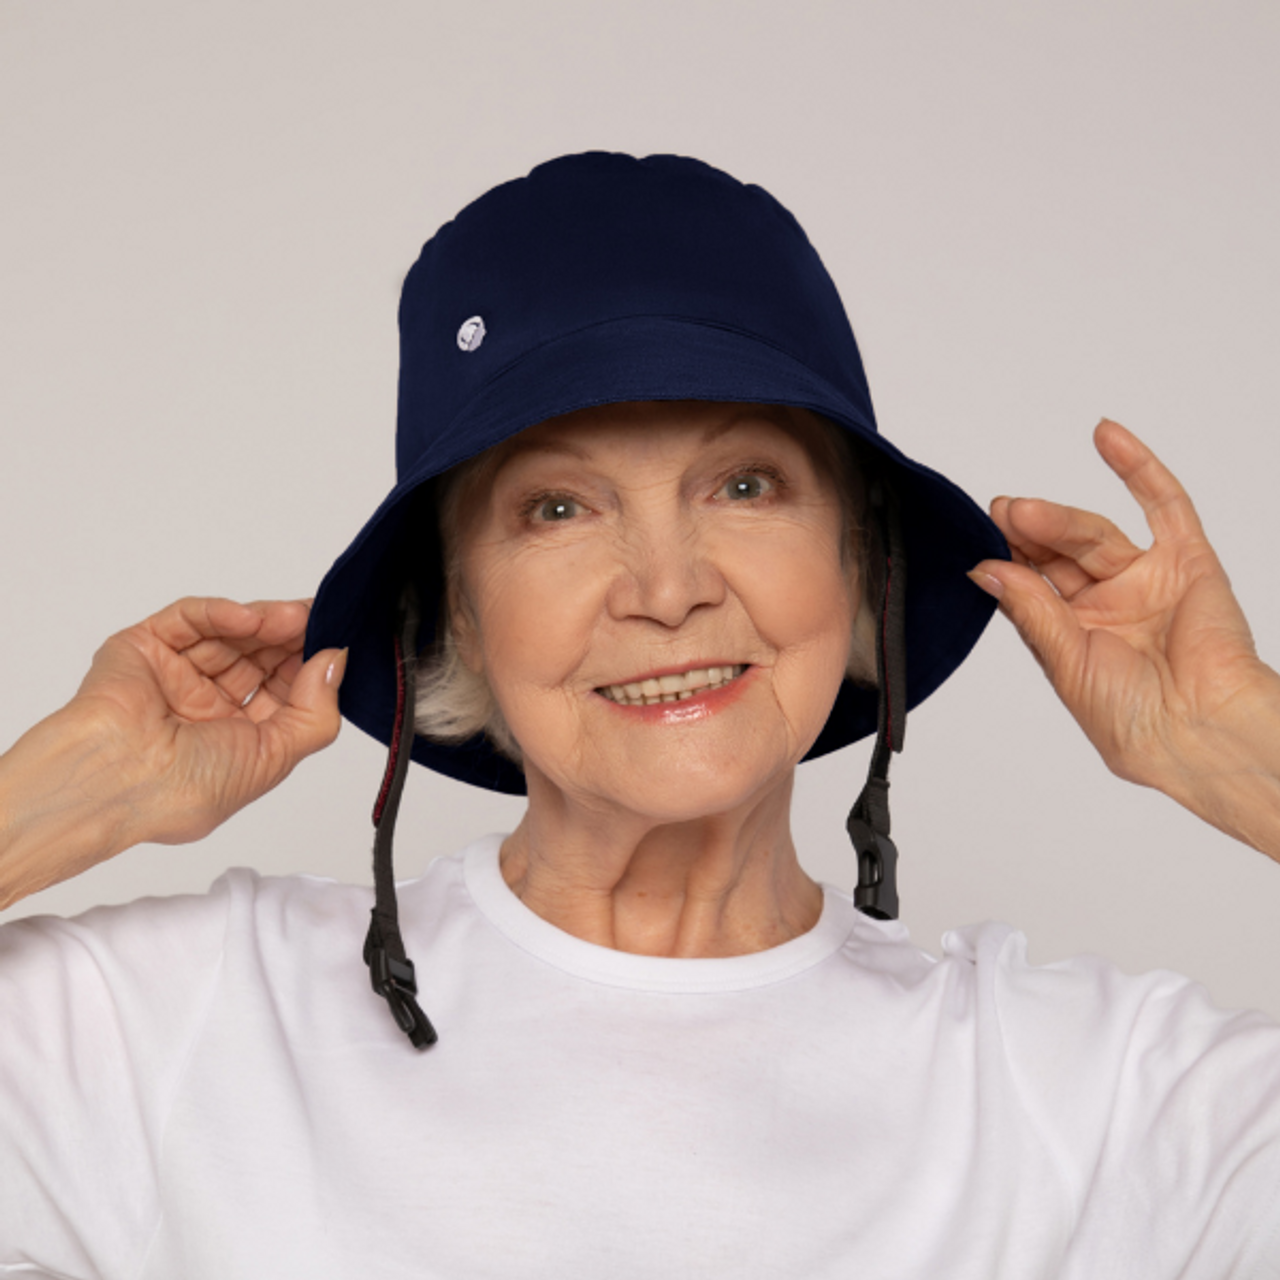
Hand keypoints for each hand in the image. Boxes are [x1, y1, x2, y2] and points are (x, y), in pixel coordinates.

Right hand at [68, 597, 345, 847]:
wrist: (116, 780)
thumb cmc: (187, 787)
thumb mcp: (275, 756)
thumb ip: (316, 711)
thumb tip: (337, 661)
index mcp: (239, 737)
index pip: (284, 689)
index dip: (312, 666)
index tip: (339, 643)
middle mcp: (209, 704)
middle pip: (262, 655)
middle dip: (294, 637)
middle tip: (323, 618)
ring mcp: (177, 673)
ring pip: (231, 633)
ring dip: (265, 622)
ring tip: (292, 617)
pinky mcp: (146, 645)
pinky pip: (191, 619)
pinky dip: (222, 614)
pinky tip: (250, 618)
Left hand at [970, 420, 1279, 846]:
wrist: (1197, 733)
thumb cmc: (1132, 720)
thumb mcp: (1065, 663)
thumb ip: (1031, 612)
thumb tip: (986, 569)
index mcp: (1073, 633)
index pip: (1031, 582)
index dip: (1007, 557)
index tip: (979, 536)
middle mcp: (1108, 603)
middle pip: (1059, 553)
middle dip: (1028, 533)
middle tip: (999, 513)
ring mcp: (1146, 579)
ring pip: (1095, 533)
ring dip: (1060, 517)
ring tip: (1023, 509)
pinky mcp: (1188, 561)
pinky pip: (1165, 504)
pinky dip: (1137, 467)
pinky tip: (1106, 435)